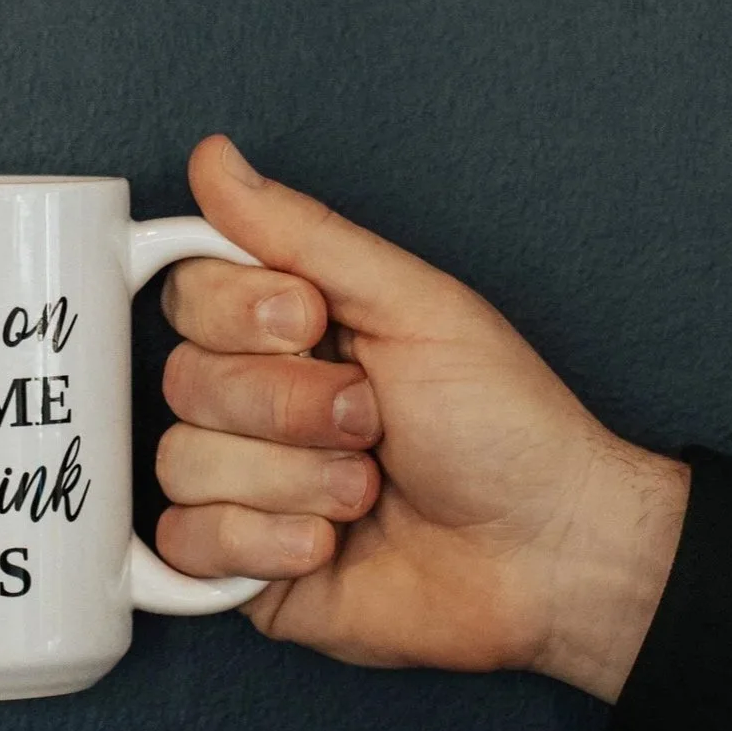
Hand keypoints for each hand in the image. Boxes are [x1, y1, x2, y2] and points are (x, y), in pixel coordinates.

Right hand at [155, 136, 689, 700]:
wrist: (548, 553)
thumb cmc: (506, 428)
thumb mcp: (414, 305)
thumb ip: (303, 233)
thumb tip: (215, 161)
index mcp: (294, 333)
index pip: (190, 296)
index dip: (237, 314)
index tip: (312, 324)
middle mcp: (260, 406)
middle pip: (183, 382)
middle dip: (288, 408)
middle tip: (373, 423)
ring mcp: (249, 488)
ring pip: (183, 464)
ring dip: (292, 481)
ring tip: (367, 493)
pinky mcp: (244, 569)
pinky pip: (186, 546)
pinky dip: (262, 543)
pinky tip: (326, 546)